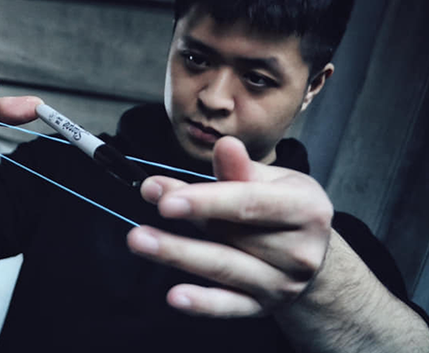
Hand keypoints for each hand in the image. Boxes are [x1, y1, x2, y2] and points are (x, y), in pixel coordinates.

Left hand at [127, 136, 332, 316]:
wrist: (312, 256)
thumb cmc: (284, 207)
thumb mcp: (273, 180)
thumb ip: (240, 169)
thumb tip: (224, 145)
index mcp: (306, 210)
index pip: (249, 204)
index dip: (206, 201)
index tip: (166, 200)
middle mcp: (299, 252)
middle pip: (231, 236)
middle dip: (182, 225)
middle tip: (139, 224)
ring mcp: (282, 283)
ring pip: (224, 269)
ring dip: (178, 256)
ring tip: (140, 242)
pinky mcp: (262, 307)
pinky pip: (229, 306)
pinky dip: (202, 303)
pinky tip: (175, 297)